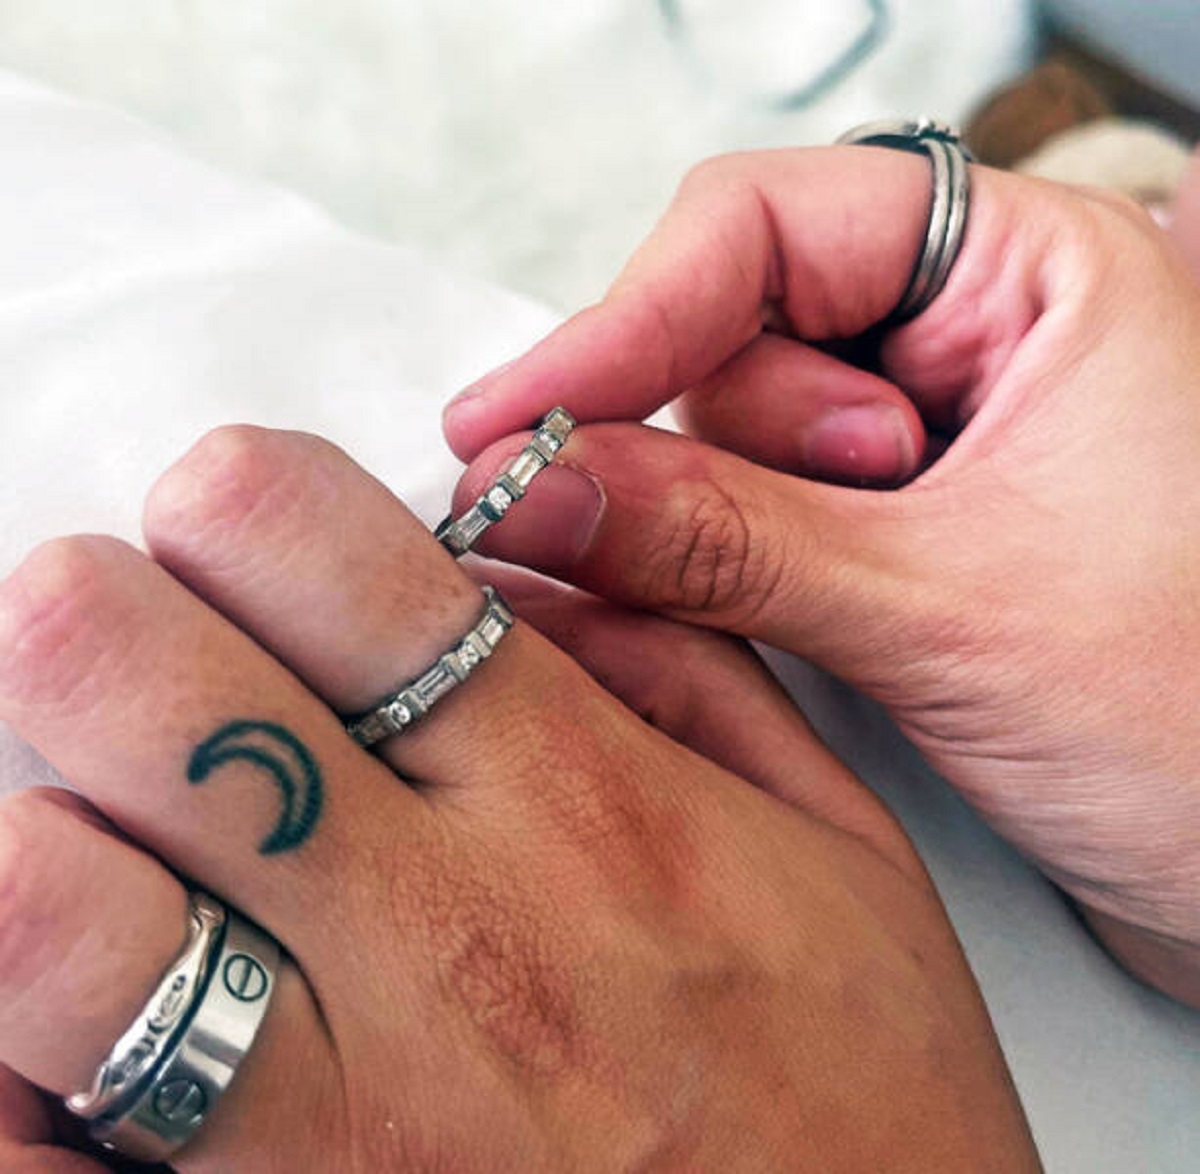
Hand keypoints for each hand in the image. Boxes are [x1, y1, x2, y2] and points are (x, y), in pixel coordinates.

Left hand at [0, 427, 1036, 1169]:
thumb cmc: (865, 1094)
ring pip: (50, 922)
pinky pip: (45, 1156)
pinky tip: (53, 1034)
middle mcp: (447, 938)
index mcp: (581, 804)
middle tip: (114, 638)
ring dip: (36, 839)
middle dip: (90, 622)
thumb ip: (685, 662)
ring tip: (88, 834)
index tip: (227, 511)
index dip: (243, 496)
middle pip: (148, 697)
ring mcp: (344, 1118)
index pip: (339, 565)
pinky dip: (8, 1076)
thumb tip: (520, 557)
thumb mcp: (834, 835)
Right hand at [443, 146, 1199, 1004]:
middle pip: (736, 333)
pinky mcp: (903, 528)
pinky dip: (730, 565)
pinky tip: (749, 619)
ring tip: (832, 612)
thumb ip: (722, 542)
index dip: (624, 317)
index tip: (509, 422)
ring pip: (735, 436)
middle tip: (636, 539)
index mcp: (1034, 273)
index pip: (766, 227)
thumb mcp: (943, 611)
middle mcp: (977, 334)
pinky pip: (763, 514)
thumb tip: (536, 492)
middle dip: (694, 448)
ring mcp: (934, 436)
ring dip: (723, 525)